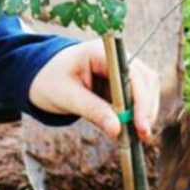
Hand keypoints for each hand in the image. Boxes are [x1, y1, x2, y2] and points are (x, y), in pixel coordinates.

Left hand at [30, 39, 159, 141]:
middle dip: (146, 109)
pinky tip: (132, 131)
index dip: (140, 99)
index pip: (131, 73)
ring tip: (138, 136)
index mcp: (101, 52)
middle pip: (146, 80)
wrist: (42, 77)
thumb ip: (92, 110)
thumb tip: (117, 130)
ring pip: (146, 90)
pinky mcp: (122, 83)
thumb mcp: (67, 97)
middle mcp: (117, 57)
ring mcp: (122, 70)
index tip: (140, 124)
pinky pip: (137, 99)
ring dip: (145, 113)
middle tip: (143, 136)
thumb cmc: (51, 81)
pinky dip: (137, 114)